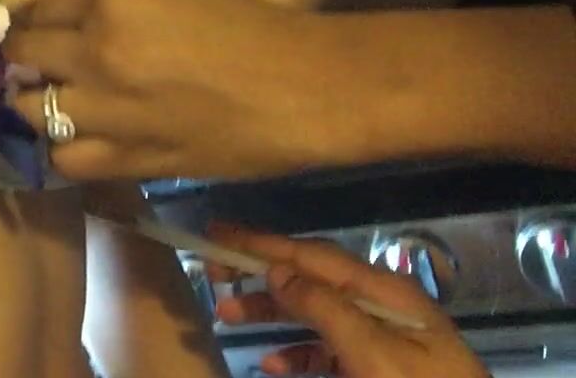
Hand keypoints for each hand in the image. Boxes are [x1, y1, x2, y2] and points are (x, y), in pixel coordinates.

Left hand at [3, 0, 380, 180]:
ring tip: (55, 104)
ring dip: (38, 105)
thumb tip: (83, 21)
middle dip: (22, 58)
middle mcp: (95, 56)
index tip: (27, 26)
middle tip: (32, 63)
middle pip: (23, 56)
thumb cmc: (256, 26)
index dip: (29, 18)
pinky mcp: (127, 159)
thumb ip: (121, 6)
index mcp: (112, 4)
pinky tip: (81, 141)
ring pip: (33, 112)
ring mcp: (107, 113)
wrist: (307, 89)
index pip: (40, 8)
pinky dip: (65, 150)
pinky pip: (67, 159)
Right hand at [207, 224, 488, 376]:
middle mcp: (382, 307)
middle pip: (310, 279)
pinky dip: (296, 353)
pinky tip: (272, 365)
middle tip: (211, 273)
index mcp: (384, 292)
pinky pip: (328, 351)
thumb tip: (277, 270)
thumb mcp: (373, 355)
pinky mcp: (379, 370)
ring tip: (226, 317)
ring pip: (315, 314)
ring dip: (270, 313)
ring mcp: (383, 340)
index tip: (216, 232)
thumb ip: (326, 310)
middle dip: (259, 275)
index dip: (262, 241)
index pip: (312, 255)